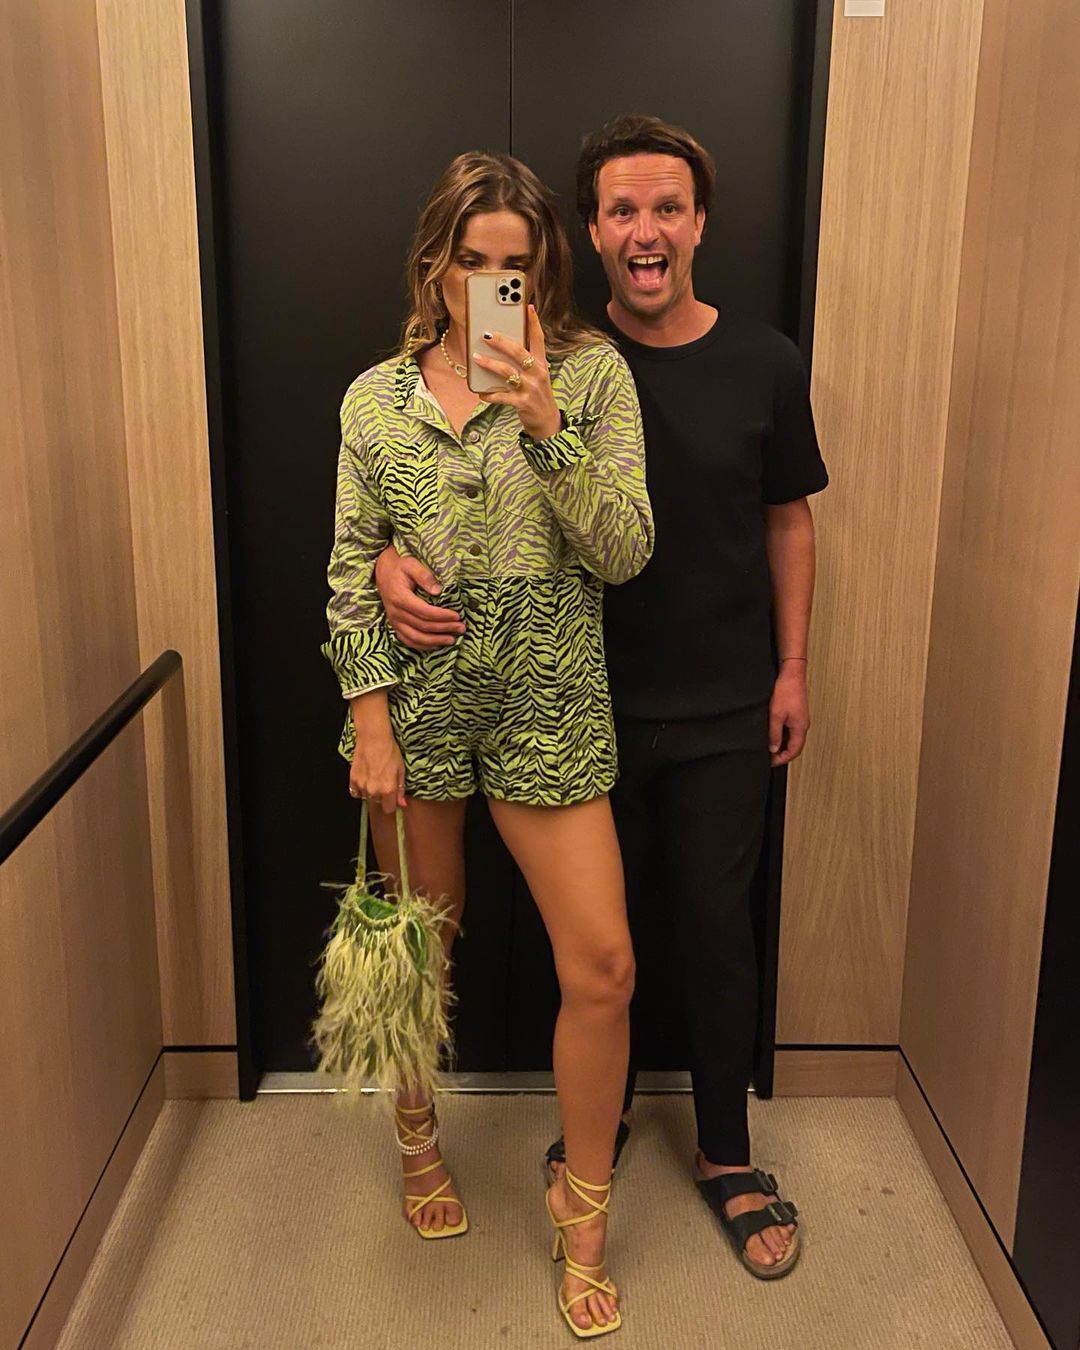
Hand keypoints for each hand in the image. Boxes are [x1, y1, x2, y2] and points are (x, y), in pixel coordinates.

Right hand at [349, 730, 405, 813]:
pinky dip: (360, 788)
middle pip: (378, 802)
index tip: (392, 797)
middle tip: (383, 780)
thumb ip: (400, 789)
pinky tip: (365, 778)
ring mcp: (362, 786)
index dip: (391, 803)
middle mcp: (374, 790)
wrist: (373, 738)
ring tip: (374, 776)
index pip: (389, 809)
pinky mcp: (352, 779)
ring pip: (367, 797)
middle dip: (382, 795)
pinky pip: (355, 792)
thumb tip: (402, 804)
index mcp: (388, 789)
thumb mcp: (401, 770)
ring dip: (371, 791)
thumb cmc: (389, 751)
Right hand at [375, 544, 463, 650]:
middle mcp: (396, 613)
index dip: (442, 616)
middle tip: (461, 628)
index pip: (424, 612)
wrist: (383, 572)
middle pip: (422, 626)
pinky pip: (408, 641)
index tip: (457, 615)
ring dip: (435, 641)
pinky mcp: (395, 626)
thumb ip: (424, 576)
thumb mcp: (412, 565)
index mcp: (400, 598)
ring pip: (415, 637)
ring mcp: (394, 621)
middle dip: (444, 628)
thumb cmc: (400, 568)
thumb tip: (438, 591)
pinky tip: (436, 644)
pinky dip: (422, 646)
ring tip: (452, 639)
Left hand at [473, 305, 559, 440]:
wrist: (547, 422)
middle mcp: (538, 373)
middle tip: (486, 334)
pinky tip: (480, 393)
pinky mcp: (522, 403)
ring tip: (476, 358)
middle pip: (519, 352)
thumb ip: (525, 361)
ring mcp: (530, 389)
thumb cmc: (537, 394)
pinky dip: (490, 394)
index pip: (539, 339)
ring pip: (507, 372)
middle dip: (501, 342)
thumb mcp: (537, 375)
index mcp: (541, 364)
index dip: (533, 322)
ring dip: (490, 364)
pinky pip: (502, 396)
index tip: (527, 307)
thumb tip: (502, 346)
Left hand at [768, 663, 809, 766]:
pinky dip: (783, 736)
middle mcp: (803, 725)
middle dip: (782, 754)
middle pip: (794, 747)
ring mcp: (800, 720)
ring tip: (770, 748)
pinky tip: (774, 735)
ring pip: (793, 739)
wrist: (791, 674)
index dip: (781, 759)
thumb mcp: (775, 715)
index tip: (771, 762)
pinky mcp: (797, 714)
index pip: (793, 751)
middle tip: (769, 757)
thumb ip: (774, 734)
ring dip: (782, 745)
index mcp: (800, 728)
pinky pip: (791, 731)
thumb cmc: (786, 691)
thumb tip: (773, 748)